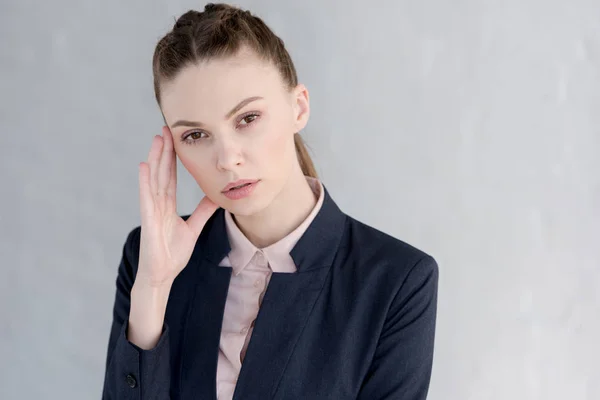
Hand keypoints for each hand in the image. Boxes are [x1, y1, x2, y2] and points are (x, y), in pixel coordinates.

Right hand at [136, 125, 217, 286]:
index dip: (173, 159)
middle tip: (166, 130)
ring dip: (155, 159)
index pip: (170, 178)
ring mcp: (151, 211)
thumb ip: (202, 212)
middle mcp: (157, 205)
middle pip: (161, 173)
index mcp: (166, 206)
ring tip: (157, 140)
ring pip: (154, 180)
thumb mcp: (192, 229)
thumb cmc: (173, 254)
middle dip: (164, 152)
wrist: (161, 275)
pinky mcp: (148, 221)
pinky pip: (146, 198)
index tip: (175, 141)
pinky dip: (145, 182)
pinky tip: (145, 166)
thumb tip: (215, 197)